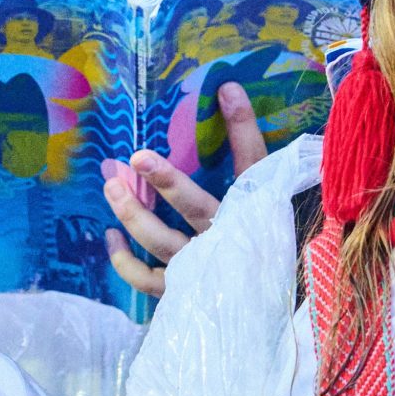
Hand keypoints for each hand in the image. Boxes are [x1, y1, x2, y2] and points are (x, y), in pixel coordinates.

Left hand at [101, 83, 270, 298]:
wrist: (284, 307)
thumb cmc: (275, 245)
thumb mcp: (271, 197)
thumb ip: (252, 151)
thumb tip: (230, 89)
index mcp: (256, 213)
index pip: (252, 163)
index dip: (241, 127)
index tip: (226, 90)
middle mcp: (227, 240)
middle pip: (195, 206)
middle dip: (166, 181)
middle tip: (136, 157)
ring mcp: (202, 268)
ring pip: (161, 240)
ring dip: (132, 213)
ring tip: (111, 186)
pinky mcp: (182, 292)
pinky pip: (145, 279)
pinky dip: (123, 260)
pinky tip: (110, 235)